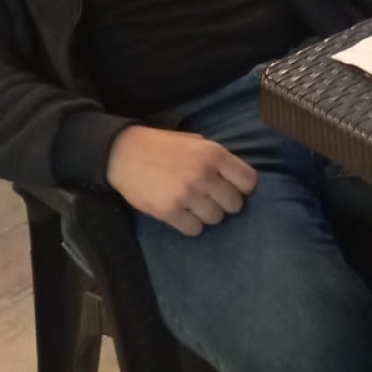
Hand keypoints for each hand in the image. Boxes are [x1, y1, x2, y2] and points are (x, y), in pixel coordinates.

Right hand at [106, 125, 256, 236]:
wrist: (123, 153)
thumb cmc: (162, 146)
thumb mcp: (195, 141)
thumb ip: (216, 159)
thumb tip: (237, 180)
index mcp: (213, 153)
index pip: (248, 181)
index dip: (242, 186)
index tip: (233, 187)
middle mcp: (203, 174)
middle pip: (235, 204)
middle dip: (225, 202)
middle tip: (211, 197)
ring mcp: (186, 195)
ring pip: (216, 219)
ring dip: (207, 214)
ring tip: (194, 204)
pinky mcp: (169, 212)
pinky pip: (195, 230)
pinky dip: (190, 224)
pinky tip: (181, 213)